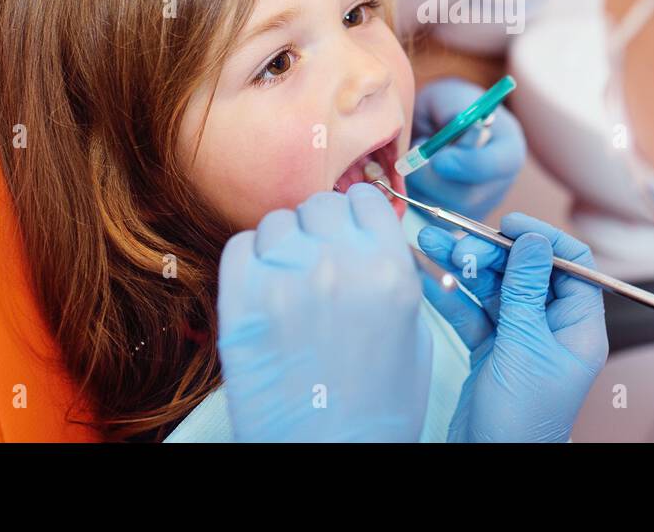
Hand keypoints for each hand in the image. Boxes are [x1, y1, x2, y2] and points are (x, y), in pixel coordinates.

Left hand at [217, 183, 431, 441]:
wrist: (328, 456)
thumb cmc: (376, 407)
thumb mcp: (414, 331)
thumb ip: (391, 272)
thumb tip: (365, 238)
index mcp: (389, 270)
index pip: (366, 198)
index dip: (357, 216)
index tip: (351, 233)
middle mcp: (339, 264)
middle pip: (321, 204)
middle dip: (321, 229)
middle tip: (321, 264)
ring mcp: (285, 279)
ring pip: (278, 221)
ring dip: (285, 244)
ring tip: (291, 283)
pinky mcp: (240, 302)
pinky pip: (239, 246)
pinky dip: (250, 261)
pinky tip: (264, 292)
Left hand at [405, 78, 524, 220]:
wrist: (441, 127)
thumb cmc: (448, 107)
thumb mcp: (450, 97)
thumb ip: (453, 108)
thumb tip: (453, 121)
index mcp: (508, 149)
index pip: (495, 166)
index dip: (466, 164)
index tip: (437, 158)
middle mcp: (499, 183)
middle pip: (467, 196)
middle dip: (432, 178)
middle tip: (413, 152)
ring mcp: (479, 205)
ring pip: (443, 209)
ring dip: (419, 185)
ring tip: (417, 158)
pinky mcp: (456, 220)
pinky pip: (430, 218)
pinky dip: (415, 196)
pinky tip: (416, 175)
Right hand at [417, 213, 607, 441]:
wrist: (492, 466)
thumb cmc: (522, 419)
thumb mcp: (524, 347)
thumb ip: (524, 290)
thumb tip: (532, 239)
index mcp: (578, 326)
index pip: (572, 264)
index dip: (541, 238)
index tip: (508, 224)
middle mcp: (552, 328)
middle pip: (525, 271)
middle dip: (489, 251)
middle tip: (454, 240)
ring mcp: (520, 339)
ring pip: (494, 289)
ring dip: (463, 266)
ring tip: (428, 243)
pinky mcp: (491, 351)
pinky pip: (472, 313)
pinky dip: (451, 295)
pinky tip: (425, 277)